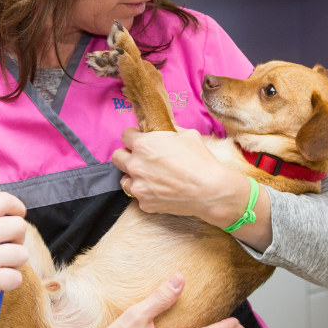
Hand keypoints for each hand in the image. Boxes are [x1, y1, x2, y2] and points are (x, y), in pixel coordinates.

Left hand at [113, 127, 238, 220]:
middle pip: (117, 157)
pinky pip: (138, 195)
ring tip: (150, 175)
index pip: (125, 135)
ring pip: (124, 178)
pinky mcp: (144, 203)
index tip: (141, 139)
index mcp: (143, 145)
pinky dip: (146, 192)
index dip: (134, 136)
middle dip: (127, 154)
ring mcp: (138, 186)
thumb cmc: (200, 161)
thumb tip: (163, 125)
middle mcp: (135, 165)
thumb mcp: (187, 134)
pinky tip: (160, 189)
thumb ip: (168, 129)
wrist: (210, 191)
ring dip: (133, 175)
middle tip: (141, 157)